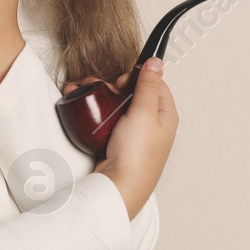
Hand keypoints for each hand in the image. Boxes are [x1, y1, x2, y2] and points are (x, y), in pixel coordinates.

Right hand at [87, 59, 177, 220]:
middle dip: (114, 87)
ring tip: (83, 93)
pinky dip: (97, 113)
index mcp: (166, 115)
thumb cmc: (137, 155)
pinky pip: (108, 122)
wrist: (119, 187)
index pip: (156, 84)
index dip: (139, 77)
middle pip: (134, 94)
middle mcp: (153, 125)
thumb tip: (156, 62)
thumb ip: (149, 85)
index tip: (122, 80)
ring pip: (118, 107)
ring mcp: (135, 135)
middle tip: (102, 89)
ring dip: (101, 98)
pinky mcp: (119, 144)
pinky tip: (86, 111)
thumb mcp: (144, 112)